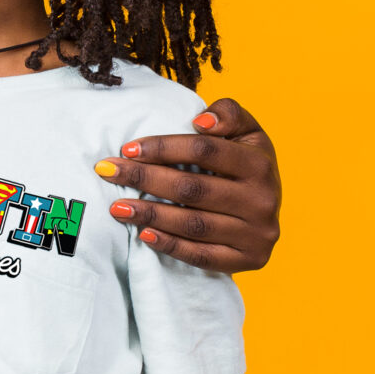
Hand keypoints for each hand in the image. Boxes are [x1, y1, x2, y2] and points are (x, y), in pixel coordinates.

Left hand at [94, 98, 281, 271]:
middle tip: (107, 172)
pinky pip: (203, 256)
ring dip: (150, 215)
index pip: (205, 151)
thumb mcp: (245, 130)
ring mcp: (257, 234)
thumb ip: (227, 114)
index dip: (164, 148)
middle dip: (145, 178)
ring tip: (116, 206)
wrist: (267, 206)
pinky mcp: (249, 260)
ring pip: (194, 225)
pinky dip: (171, 246)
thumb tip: (200, 122)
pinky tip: (144, 234)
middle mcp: (263, 200)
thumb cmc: (245, 161)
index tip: (127, 148)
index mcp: (260, 163)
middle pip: (193, 188)